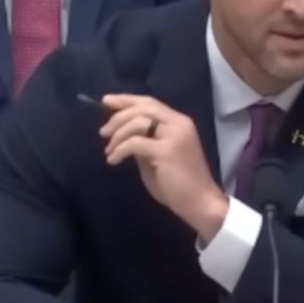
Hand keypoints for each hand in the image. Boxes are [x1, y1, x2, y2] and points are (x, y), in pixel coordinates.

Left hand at [100, 94, 227, 240]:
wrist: (200, 203)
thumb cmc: (180, 185)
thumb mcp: (159, 157)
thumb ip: (145, 143)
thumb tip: (124, 135)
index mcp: (179, 122)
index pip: (150, 102)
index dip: (127, 100)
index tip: (106, 101)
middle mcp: (179, 124)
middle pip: (143, 107)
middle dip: (118, 116)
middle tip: (103, 131)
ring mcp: (174, 136)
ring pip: (138, 122)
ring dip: (118, 134)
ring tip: (109, 150)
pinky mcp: (166, 150)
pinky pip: (135, 143)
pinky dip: (120, 149)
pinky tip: (113, 160)